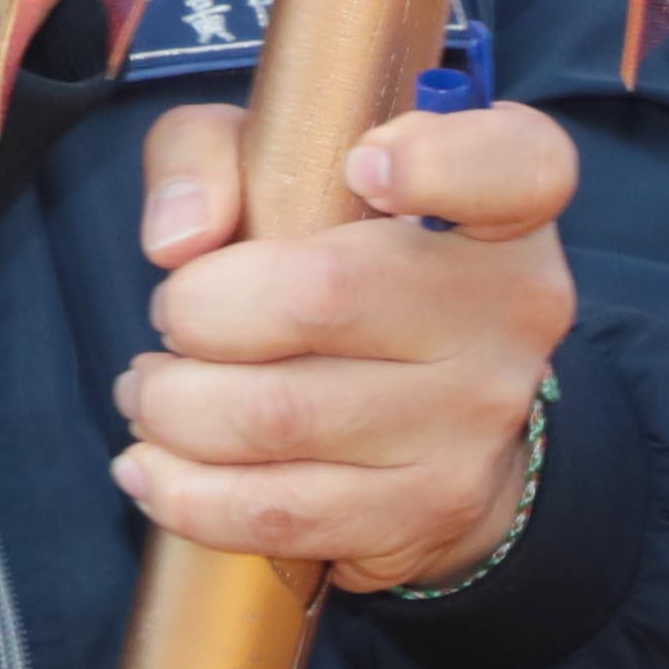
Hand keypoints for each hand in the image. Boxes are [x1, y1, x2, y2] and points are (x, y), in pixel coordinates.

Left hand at [116, 98, 574, 587]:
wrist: (439, 410)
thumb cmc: (348, 258)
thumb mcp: (285, 165)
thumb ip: (214, 156)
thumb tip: (178, 239)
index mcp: (503, 204)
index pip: (519, 166)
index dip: (438, 160)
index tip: (362, 164)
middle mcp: (510, 309)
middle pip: (322, 296)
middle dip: (198, 312)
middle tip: (171, 316)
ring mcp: (477, 420)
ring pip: (278, 416)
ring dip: (175, 407)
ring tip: (150, 391)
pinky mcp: (430, 510)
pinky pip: (278, 512)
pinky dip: (185, 493)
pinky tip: (150, 466)